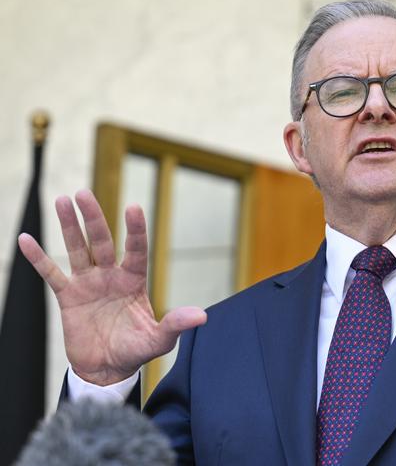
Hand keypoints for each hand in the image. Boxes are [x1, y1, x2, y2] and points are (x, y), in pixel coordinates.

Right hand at [18, 189, 206, 385]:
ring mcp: (89, 283)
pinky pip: (52, 274)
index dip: (135, 230)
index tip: (133, 207)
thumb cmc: (135, 351)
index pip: (136, 250)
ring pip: (77, 249)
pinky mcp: (68, 296)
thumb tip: (201, 317)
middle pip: (101, 241)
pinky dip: (38, 258)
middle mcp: (111, 275)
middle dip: (93, 219)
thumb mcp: (158, 340)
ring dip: (68, 226)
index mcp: (134, 281)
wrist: (107, 369)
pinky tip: (26, 239)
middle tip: (83, 194)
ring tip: (62, 200)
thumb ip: (175, 325)